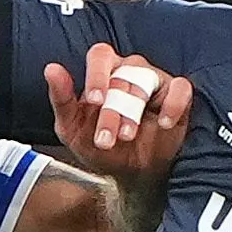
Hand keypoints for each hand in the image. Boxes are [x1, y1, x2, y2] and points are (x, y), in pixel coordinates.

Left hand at [45, 44, 191, 169]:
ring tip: (127, 136)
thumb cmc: (102, 147)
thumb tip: (51, 69)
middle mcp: (129, 71)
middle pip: (122, 75)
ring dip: (134, 111)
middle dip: (112, 111)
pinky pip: (180, 88)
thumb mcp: (73, 130)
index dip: (97, 75)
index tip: (94, 101)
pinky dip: (173, 104)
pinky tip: (164, 124)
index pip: (100, 56)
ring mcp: (155, 80)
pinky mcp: (177, 95)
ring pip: (146, 80)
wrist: (131, 175)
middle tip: (106, 139)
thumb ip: (61, 100)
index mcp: (103, 73)